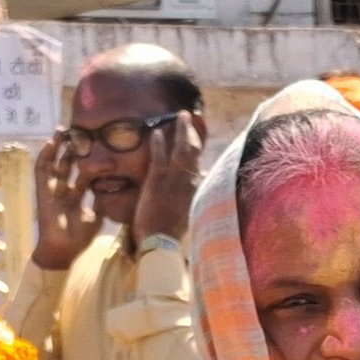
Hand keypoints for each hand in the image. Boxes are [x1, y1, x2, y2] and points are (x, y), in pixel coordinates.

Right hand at [31, 129, 100, 271]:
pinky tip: (51, 142)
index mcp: (78, 196)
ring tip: (63, 129)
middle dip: (74, 148)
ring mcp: (53, 189)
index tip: (102, 148)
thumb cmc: (80, 238)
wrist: (63, 250)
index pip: (85, 173)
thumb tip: (119, 187)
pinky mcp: (42, 190)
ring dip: (58, 147)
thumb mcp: (97, 216)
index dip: (93, 161)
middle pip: (69, 164)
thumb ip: (104, 201)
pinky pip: (42, 170)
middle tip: (81, 131)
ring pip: (55, 163)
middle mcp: (65, 190)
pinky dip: (46, 156)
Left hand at [133, 111, 203, 243]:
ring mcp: (174, 179)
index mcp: (197, 190)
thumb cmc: (172, 233)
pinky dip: (159, 143)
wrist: (161, 243)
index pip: (200, 165)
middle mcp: (190, 181)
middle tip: (190, 116)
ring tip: (179, 116)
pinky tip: (156, 132)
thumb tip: (203, 184)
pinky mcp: (158, 181)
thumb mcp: (190, 215)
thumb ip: (195, 198)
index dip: (199, 149)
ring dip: (181, 130)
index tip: (197, 138)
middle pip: (194, 151)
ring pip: (181, 149)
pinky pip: (160, 156)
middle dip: (193, 132)